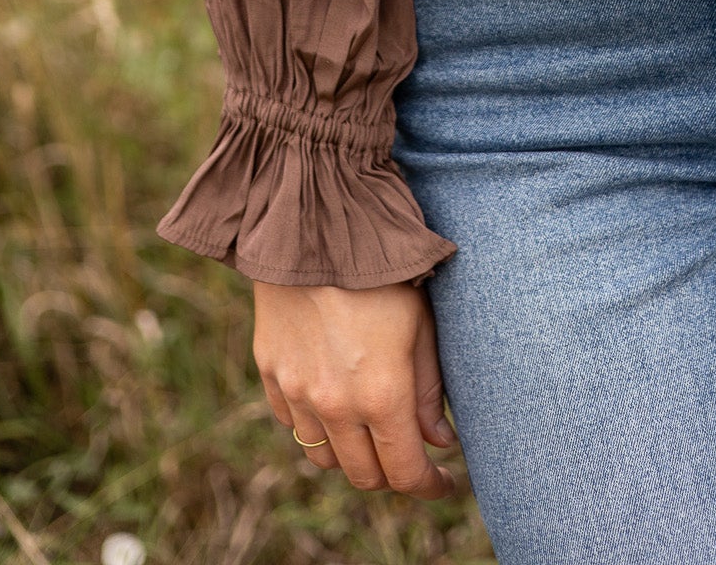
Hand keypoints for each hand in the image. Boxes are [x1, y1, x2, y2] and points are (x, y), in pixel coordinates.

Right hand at [253, 278, 457, 499]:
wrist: (317, 228)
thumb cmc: (382, 272)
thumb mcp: (421, 325)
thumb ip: (429, 390)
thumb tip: (438, 442)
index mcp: (383, 395)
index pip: (405, 473)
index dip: (429, 486)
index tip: (443, 482)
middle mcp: (336, 405)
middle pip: (364, 475)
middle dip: (392, 473)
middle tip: (410, 453)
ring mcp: (298, 392)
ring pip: (324, 457)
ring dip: (351, 455)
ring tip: (370, 429)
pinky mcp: (271, 373)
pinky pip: (294, 422)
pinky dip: (317, 425)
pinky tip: (333, 400)